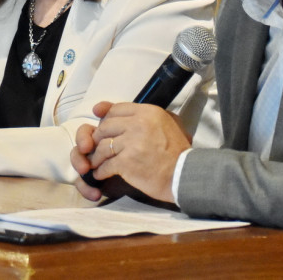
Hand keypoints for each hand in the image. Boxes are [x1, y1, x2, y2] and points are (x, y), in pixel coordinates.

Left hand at [71, 101, 189, 203]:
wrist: (185, 174)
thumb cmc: (178, 151)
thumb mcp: (168, 123)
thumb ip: (146, 115)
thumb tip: (121, 111)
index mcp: (148, 112)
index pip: (116, 109)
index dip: (106, 119)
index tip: (101, 127)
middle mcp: (137, 124)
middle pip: (105, 126)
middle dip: (98, 138)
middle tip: (97, 147)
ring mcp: (131, 142)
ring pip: (102, 146)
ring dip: (97, 156)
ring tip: (97, 163)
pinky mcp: (126, 162)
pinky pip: (106, 164)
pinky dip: (101, 170)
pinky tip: (101, 174)